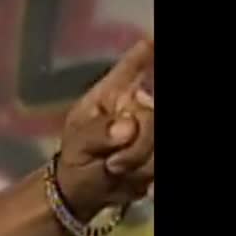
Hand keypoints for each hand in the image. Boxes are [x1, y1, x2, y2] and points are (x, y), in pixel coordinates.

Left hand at [55, 38, 154, 215]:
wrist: (85, 194)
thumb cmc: (76, 161)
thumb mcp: (79, 146)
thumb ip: (99, 134)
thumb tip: (127, 127)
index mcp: (111, 95)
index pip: (129, 68)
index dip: (142, 55)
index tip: (151, 41)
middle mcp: (137, 106)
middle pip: (152, 117)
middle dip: (138, 145)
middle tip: (113, 164)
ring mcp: (151, 129)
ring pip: (158, 141)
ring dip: (141, 163)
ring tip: (116, 171)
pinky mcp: (156, 150)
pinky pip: (159, 160)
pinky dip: (148, 173)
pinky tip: (133, 180)